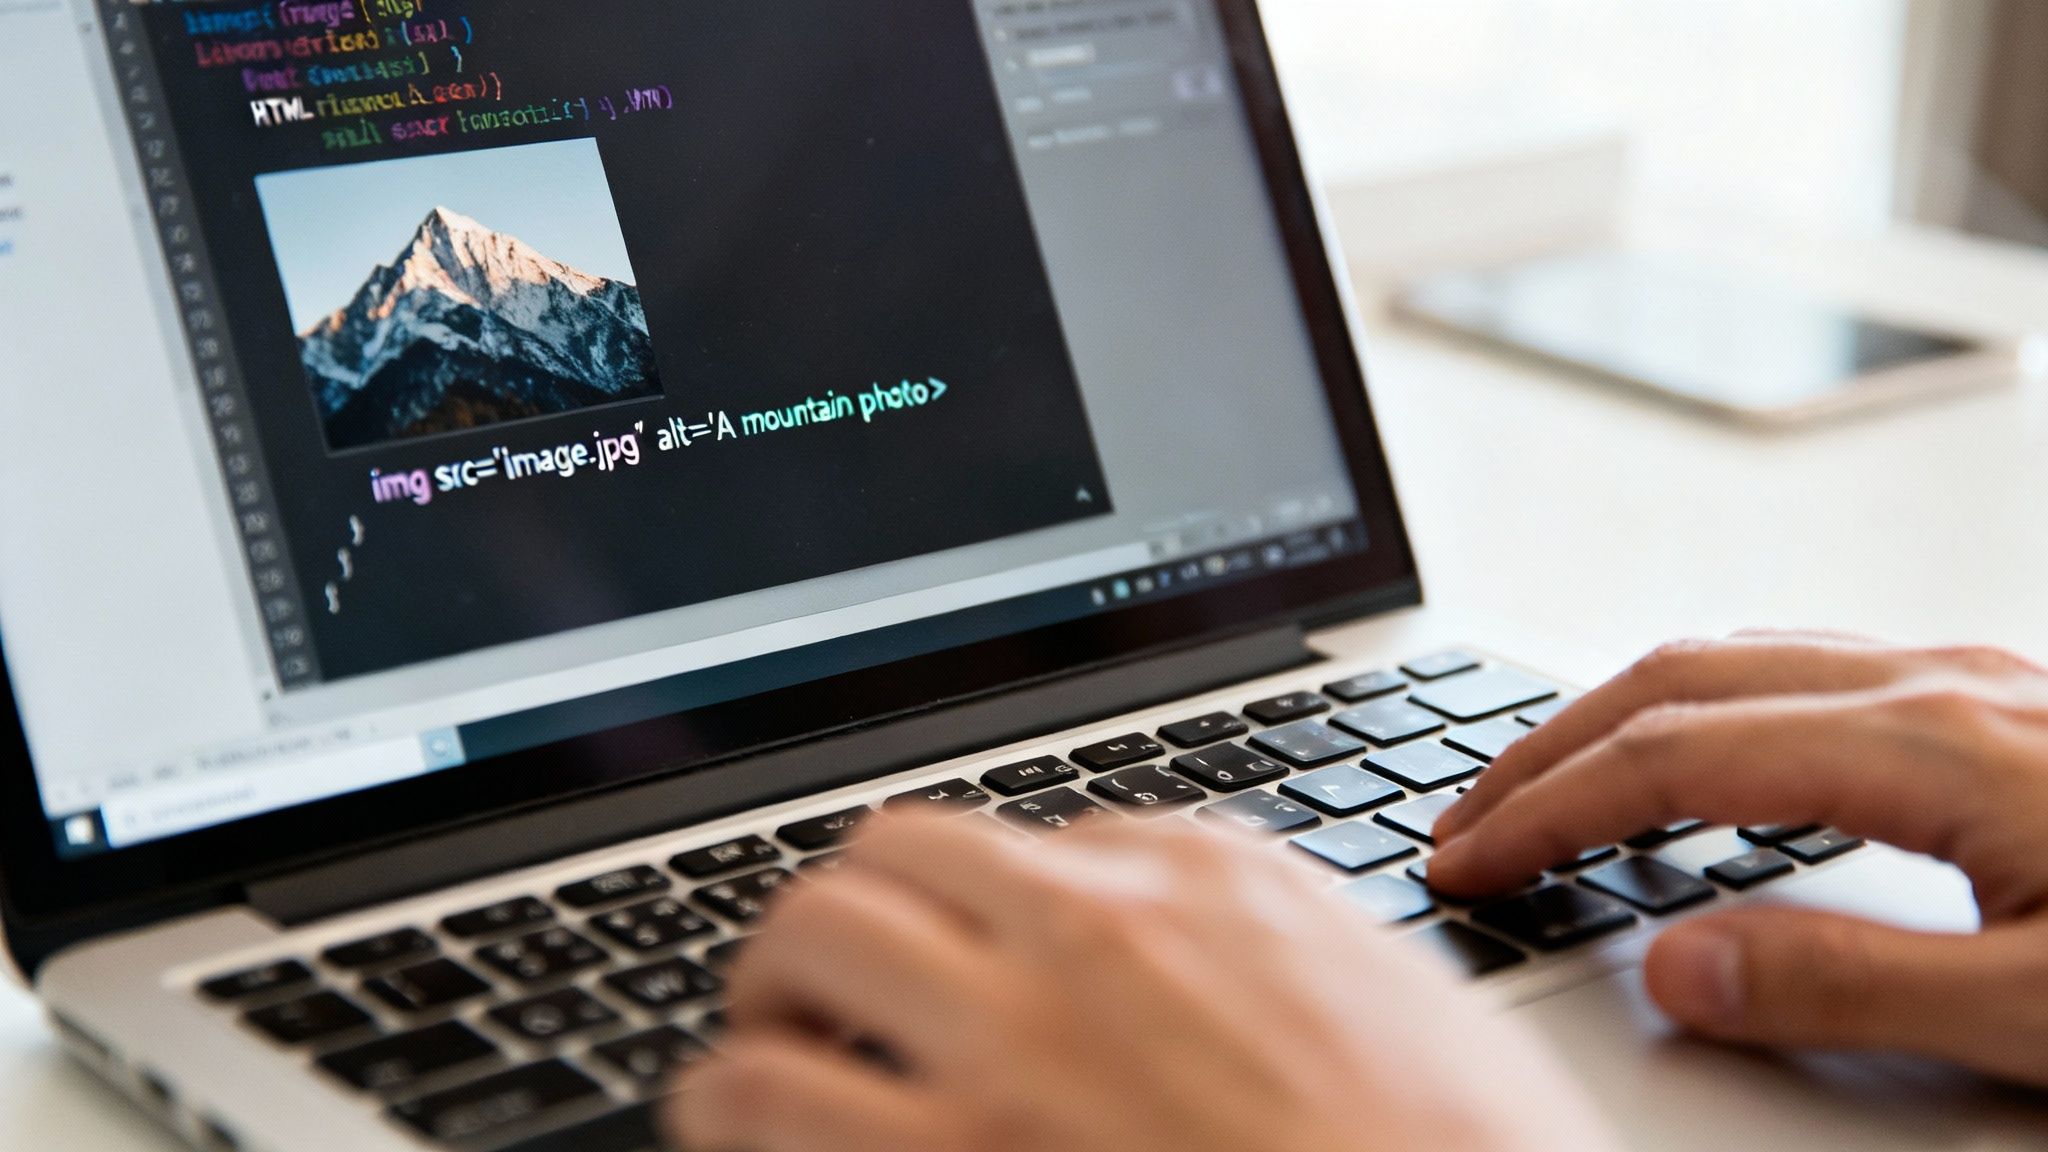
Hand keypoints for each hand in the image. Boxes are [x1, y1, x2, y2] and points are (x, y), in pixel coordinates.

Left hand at [668, 816, 1616, 1151]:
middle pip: (896, 855)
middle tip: (834, 971)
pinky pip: (761, 1098)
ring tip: (771, 1034)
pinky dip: (726, 1099)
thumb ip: (1278, 950)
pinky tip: (731, 1117)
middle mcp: (1099, 932)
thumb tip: (1200, 950)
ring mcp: (1016, 1045)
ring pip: (811, 940)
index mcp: (1215, 880)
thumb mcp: (1400, 1007)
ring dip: (773, 986)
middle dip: (852, 910)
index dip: (983, 908)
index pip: (1035, 842)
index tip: (967, 952)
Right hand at [1430, 632, 2047, 1084]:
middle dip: (1548, 750)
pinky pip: (1800, 670)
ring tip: (1551, 788)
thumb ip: (1852, 989)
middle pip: (1679, 680)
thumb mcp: (2041, 1010)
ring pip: (1737, 659)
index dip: (1547, 810)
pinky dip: (1700, 708)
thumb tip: (1672, 973)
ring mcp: (1970, 682)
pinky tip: (1697, 756)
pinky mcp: (1998, 703)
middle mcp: (1939, 686)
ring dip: (1617, 718)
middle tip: (1466, 823)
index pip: (1672, 757)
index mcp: (1934, 745)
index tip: (1468, 863)